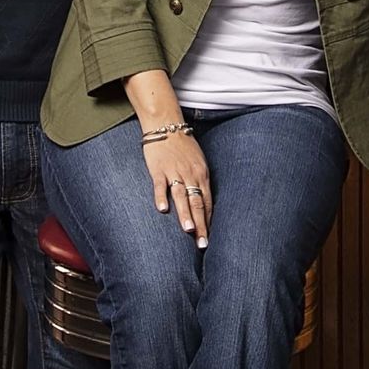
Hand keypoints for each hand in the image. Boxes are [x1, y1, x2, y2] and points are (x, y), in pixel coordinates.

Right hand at [146, 128, 212, 244]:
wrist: (166, 124)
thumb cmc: (182, 146)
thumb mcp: (198, 162)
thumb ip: (200, 182)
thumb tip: (204, 204)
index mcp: (202, 174)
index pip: (207, 202)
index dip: (209, 221)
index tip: (209, 238)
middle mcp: (190, 174)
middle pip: (197, 202)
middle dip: (201, 225)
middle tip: (203, 244)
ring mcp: (174, 171)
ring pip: (181, 195)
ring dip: (185, 214)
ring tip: (189, 230)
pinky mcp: (158, 169)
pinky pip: (160, 185)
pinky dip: (161, 196)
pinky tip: (162, 210)